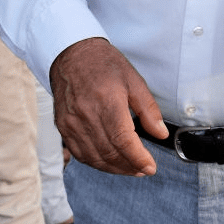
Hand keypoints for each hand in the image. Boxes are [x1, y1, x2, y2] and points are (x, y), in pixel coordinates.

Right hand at [49, 37, 167, 175]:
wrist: (72, 54)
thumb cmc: (103, 64)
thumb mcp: (133, 80)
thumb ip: (148, 109)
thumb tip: (160, 133)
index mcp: (106, 101)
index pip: (123, 140)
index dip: (138, 158)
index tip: (150, 166)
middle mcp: (86, 114)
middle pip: (109, 152)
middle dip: (129, 166)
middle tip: (143, 169)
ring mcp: (71, 123)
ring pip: (94, 158)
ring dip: (114, 168)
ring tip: (130, 168)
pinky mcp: (63, 127)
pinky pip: (80, 154)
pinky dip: (96, 162)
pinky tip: (109, 161)